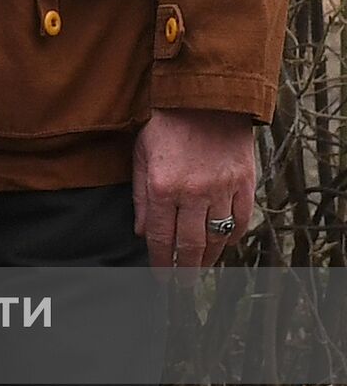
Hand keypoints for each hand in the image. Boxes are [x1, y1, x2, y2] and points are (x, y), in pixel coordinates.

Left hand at [132, 108, 254, 268]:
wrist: (205, 99)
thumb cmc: (165, 126)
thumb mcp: (140, 158)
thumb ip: (141, 198)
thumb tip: (143, 234)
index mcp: (162, 187)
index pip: (162, 239)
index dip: (161, 264)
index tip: (161, 279)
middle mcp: (193, 192)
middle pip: (191, 245)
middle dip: (185, 271)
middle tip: (181, 286)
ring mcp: (222, 188)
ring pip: (218, 237)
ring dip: (209, 258)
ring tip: (200, 269)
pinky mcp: (244, 182)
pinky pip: (241, 220)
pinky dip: (232, 236)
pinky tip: (223, 244)